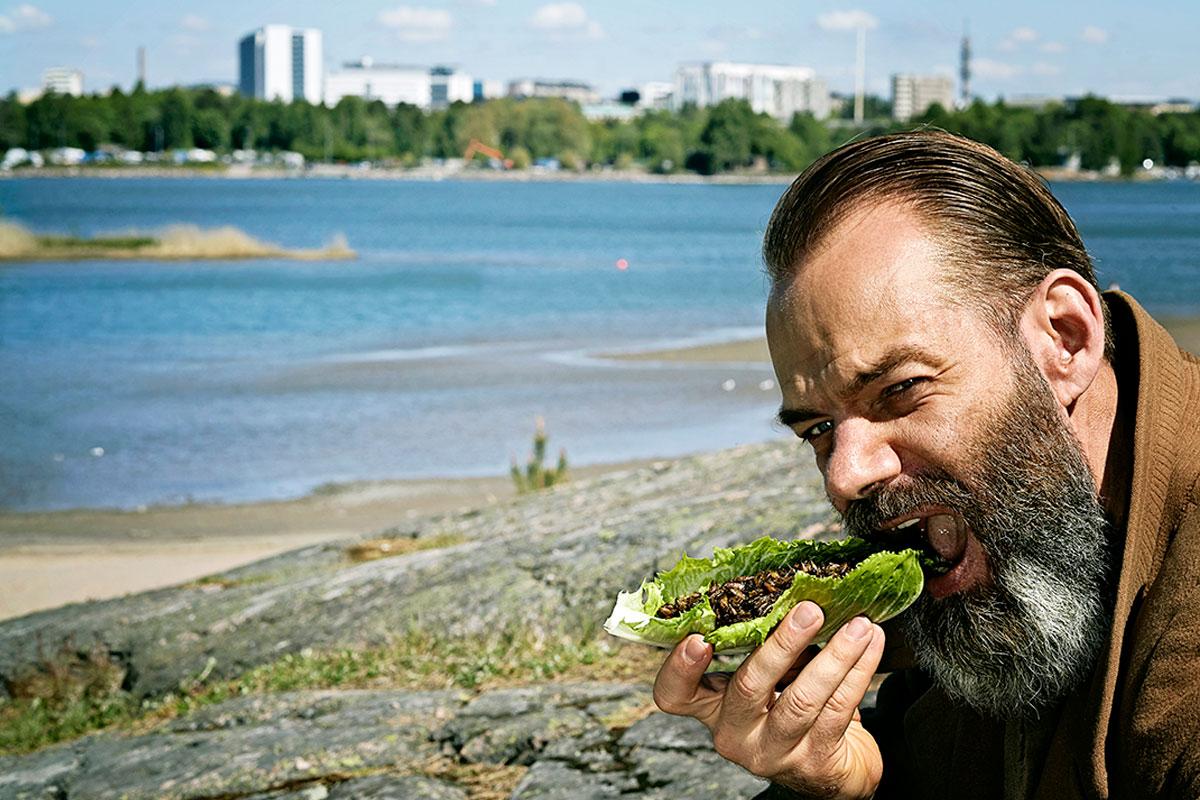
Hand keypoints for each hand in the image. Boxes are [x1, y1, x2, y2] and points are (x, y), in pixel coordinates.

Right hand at [652, 601, 885, 799]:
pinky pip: (839, 709)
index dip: (679, 668)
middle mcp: (735, 734)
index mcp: (713, 707)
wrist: (832, 769)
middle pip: (748, 688)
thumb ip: (764, 646)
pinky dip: (858, 671)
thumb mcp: (768, 680)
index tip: (699, 638)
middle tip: (809, 611)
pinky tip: (870, 645)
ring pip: (803, 700)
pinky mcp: (813, 762)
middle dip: (782, 644)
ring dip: (836, 655)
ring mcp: (773, 752)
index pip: (675, 695)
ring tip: (858, 625)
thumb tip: (793, 592)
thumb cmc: (792, 709)